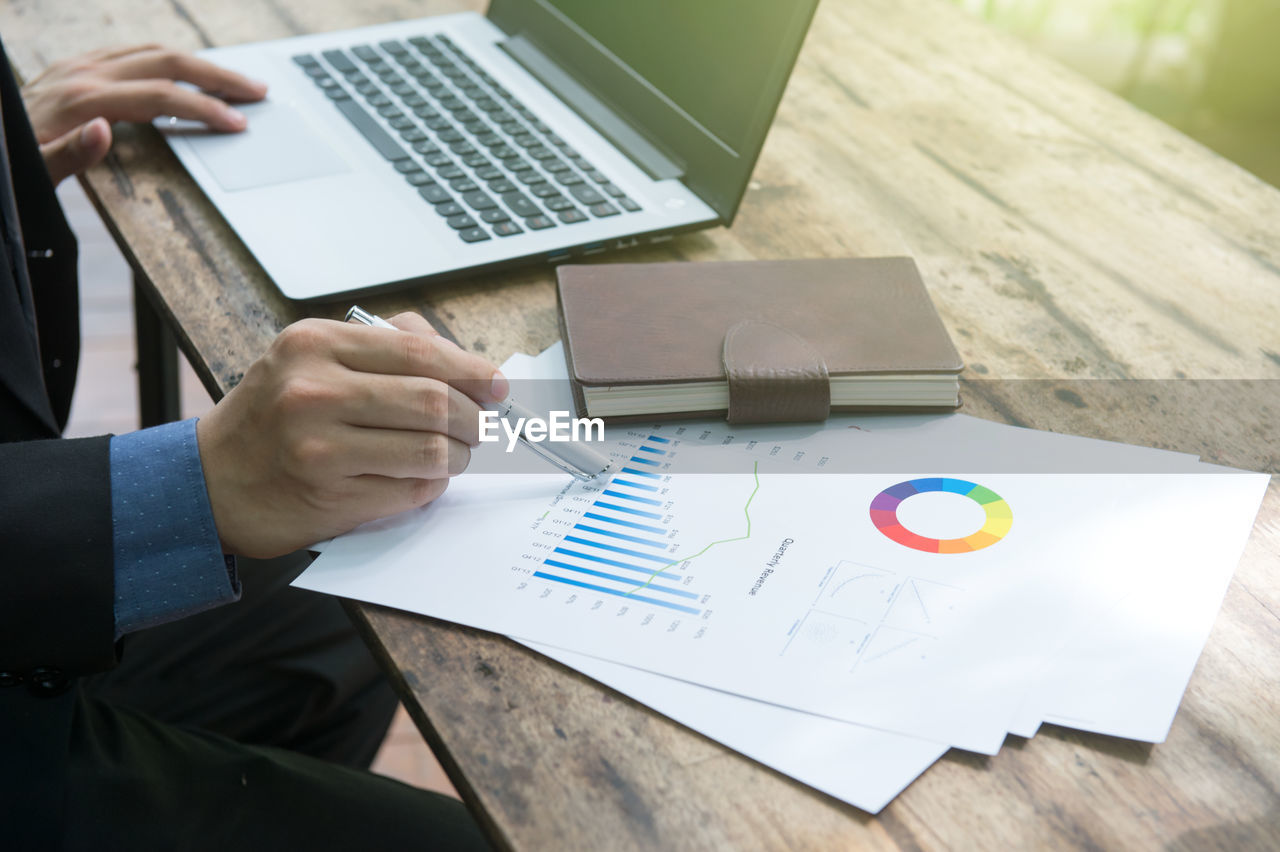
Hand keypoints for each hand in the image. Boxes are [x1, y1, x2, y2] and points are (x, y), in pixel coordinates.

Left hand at [21, 44, 267, 184]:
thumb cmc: (16, 160)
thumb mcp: (37, 168)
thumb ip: (71, 154)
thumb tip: (104, 131)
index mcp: (83, 99)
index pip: (160, 96)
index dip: (203, 107)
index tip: (237, 121)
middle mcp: (84, 73)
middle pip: (166, 61)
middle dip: (217, 75)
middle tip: (256, 90)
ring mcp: (80, 66)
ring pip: (152, 51)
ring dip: (198, 63)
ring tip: (232, 81)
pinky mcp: (76, 67)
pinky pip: (132, 53)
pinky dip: (168, 61)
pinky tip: (184, 74)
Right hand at [195, 313, 509, 557]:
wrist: (209, 481)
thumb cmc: (273, 416)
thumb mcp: (310, 358)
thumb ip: (384, 346)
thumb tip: (468, 363)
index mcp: (315, 343)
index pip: (420, 351)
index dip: (472, 370)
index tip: (498, 386)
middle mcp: (314, 391)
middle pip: (434, 401)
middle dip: (471, 419)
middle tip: (476, 428)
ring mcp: (320, 447)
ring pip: (431, 449)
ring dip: (457, 456)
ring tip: (450, 454)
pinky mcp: (330, 496)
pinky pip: (413, 489)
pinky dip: (431, 485)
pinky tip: (419, 478)